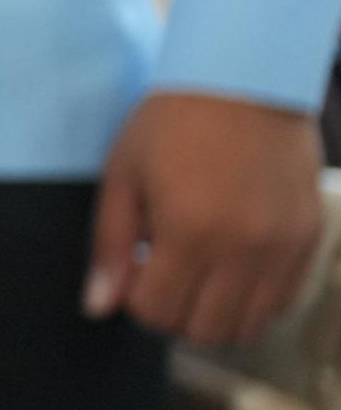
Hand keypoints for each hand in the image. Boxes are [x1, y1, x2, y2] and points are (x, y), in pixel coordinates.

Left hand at [88, 90, 329, 347]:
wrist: (246, 79)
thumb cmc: (173, 122)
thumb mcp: (124, 176)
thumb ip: (109, 246)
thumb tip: (98, 306)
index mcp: (190, 232)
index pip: (158, 312)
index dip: (136, 301)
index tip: (133, 272)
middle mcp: (244, 248)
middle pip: (206, 330)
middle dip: (174, 314)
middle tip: (162, 277)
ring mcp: (284, 247)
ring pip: (250, 324)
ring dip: (216, 313)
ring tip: (197, 273)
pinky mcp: (310, 238)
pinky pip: (283, 300)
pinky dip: (253, 298)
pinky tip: (231, 265)